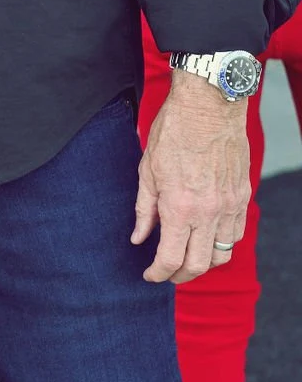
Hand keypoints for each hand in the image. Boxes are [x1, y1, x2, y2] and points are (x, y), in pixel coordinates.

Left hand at [132, 70, 249, 283]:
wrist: (208, 105)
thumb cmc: (173, 132)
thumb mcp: (147, 170)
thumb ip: (144, 210)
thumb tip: (138, 238)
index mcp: (180, 208)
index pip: (171, 258)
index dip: (158, 273)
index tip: (149, 275)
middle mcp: (208, 213)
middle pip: (198, 265)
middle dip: (180, 276)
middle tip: (166, 273)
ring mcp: (229, 206)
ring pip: (222, 254)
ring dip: (204, 263)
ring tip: (187, 258)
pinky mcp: (242, 196)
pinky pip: (237, 233)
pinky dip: (222, 243)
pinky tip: (207, 237)